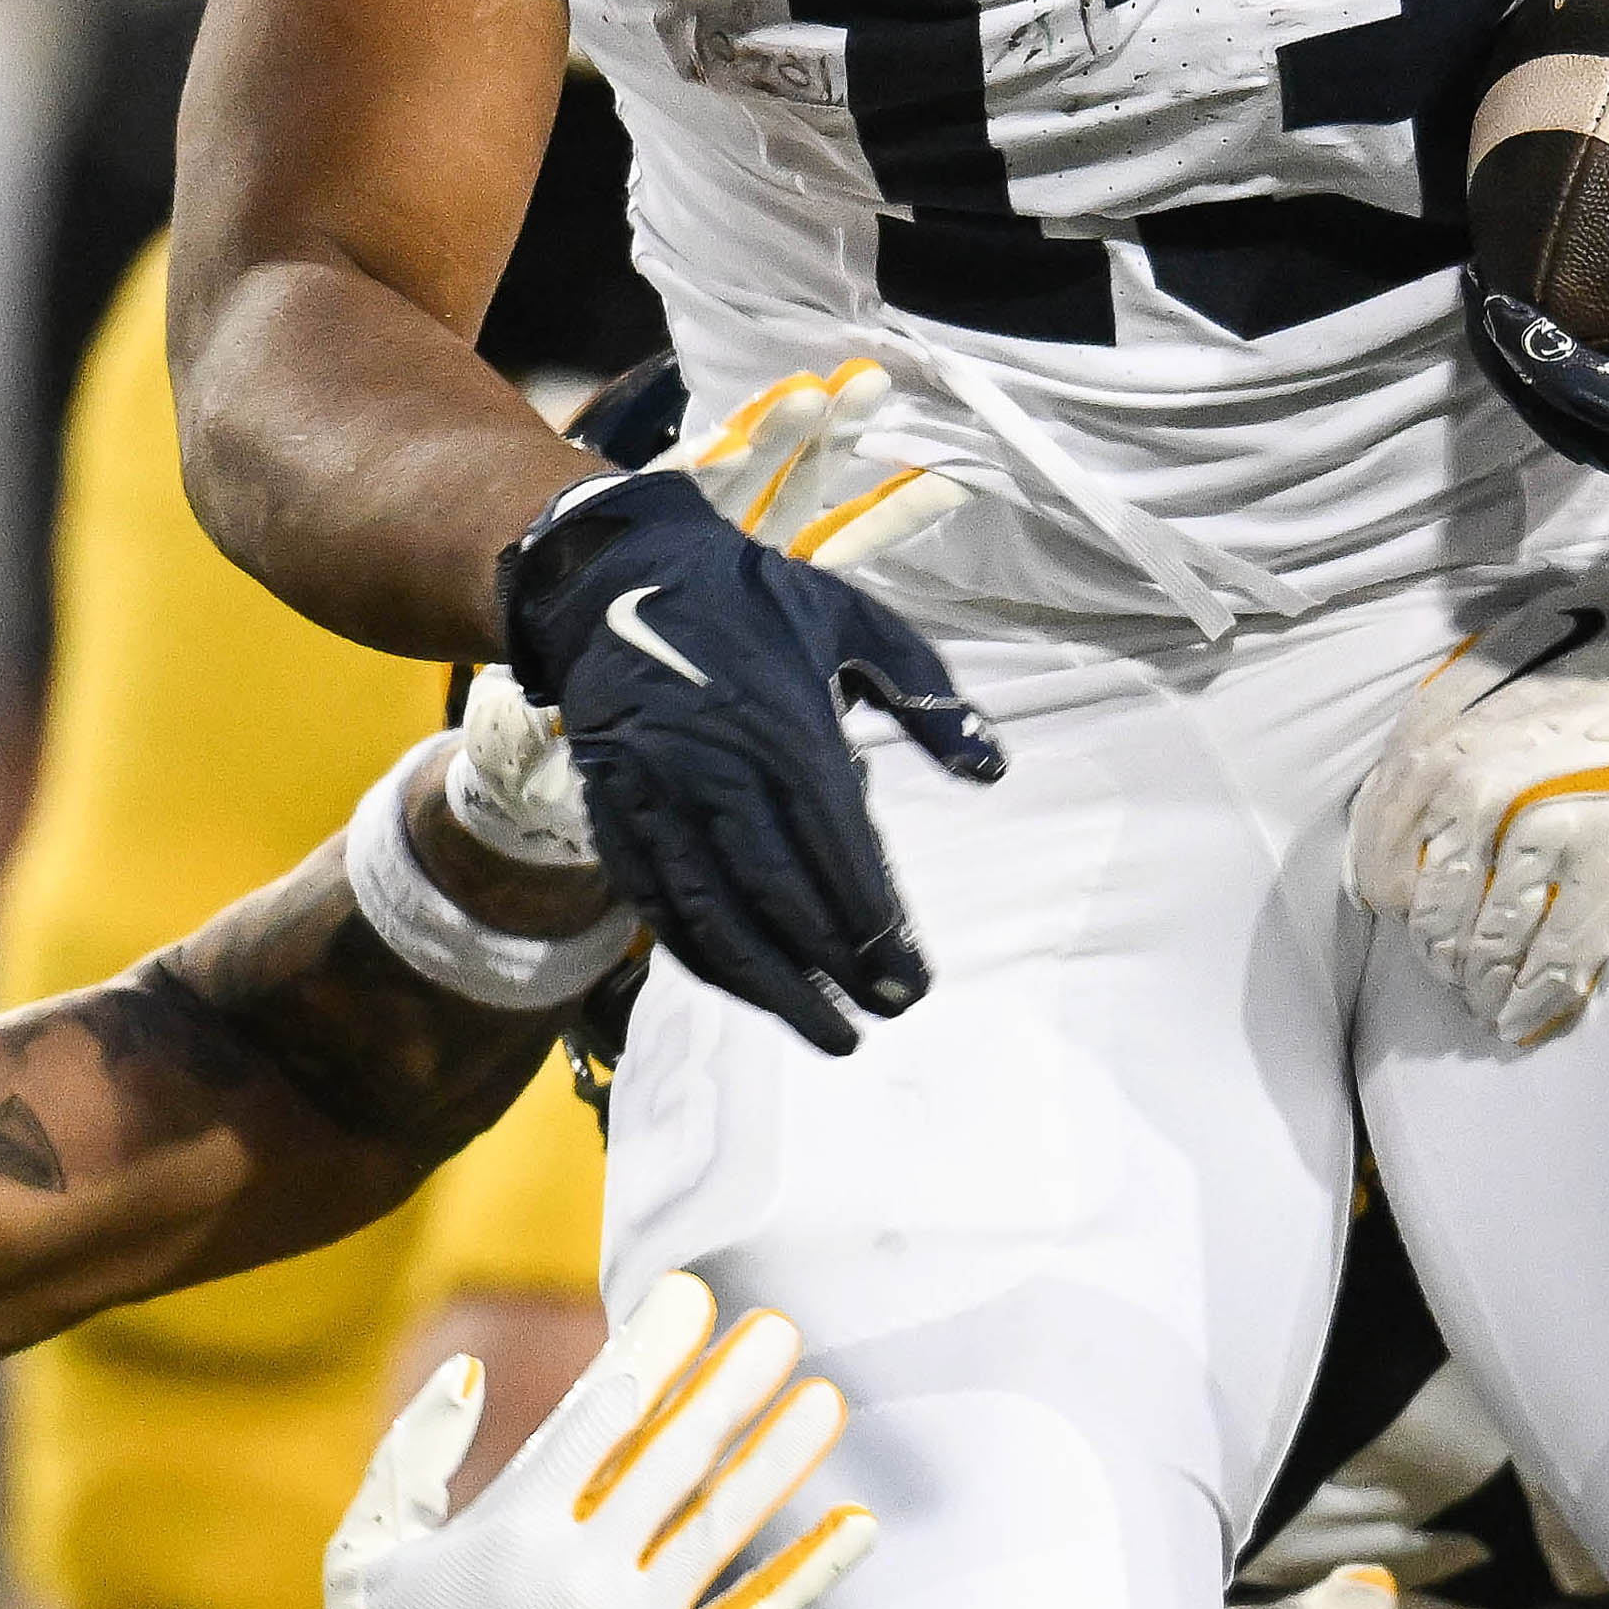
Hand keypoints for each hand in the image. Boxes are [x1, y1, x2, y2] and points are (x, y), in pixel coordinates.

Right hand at [145, 1273, 862, 1608]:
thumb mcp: (365, 1549)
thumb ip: (416, 1451)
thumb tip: (474, 1366)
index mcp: (511, 1526)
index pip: (602, 1412)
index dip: (653, 1347)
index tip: (693, 1295)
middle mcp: (582, 1571)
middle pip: (674, 1457)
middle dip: (729, 1384)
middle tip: (781, 1325)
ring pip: (721, 1528)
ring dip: (776, 1458)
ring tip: (826, 1398)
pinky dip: (805, 1575)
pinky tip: (855, 1526)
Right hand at [501, 432, 995, 1056]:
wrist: (615, 576)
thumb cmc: (752, 600)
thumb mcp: (854, 620)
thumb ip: (929, 695)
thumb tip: (992, 770)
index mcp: (784, 726)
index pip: (837, 852)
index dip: (874, 927)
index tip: (911, 980)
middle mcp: (716, 772)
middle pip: (778, 898)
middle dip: (835, 970)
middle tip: (885, 1016)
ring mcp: (656, 799)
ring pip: (714, 916)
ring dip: (769, 986)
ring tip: (824, 1032)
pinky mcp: (615, 815)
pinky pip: (658, 905)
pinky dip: (701, 958)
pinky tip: (744, 989)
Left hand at [1339, 543, 1608, 1047]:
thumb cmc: (1566, 662)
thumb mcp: (1463, 689)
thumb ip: (1409, 768)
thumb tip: (1373, 862)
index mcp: (1436, 753)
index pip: (1384, 872)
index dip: (1397, 909)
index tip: (1416, 919)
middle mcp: (1482, 797)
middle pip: (1434, 923)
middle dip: (1440, 960)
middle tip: (1455, 974)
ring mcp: (1552, 833)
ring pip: (1491, 950)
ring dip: (1481, 989)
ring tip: (1486, 1003)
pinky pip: (1562, 960)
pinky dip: (1537, 1001)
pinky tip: (1524, 1018)